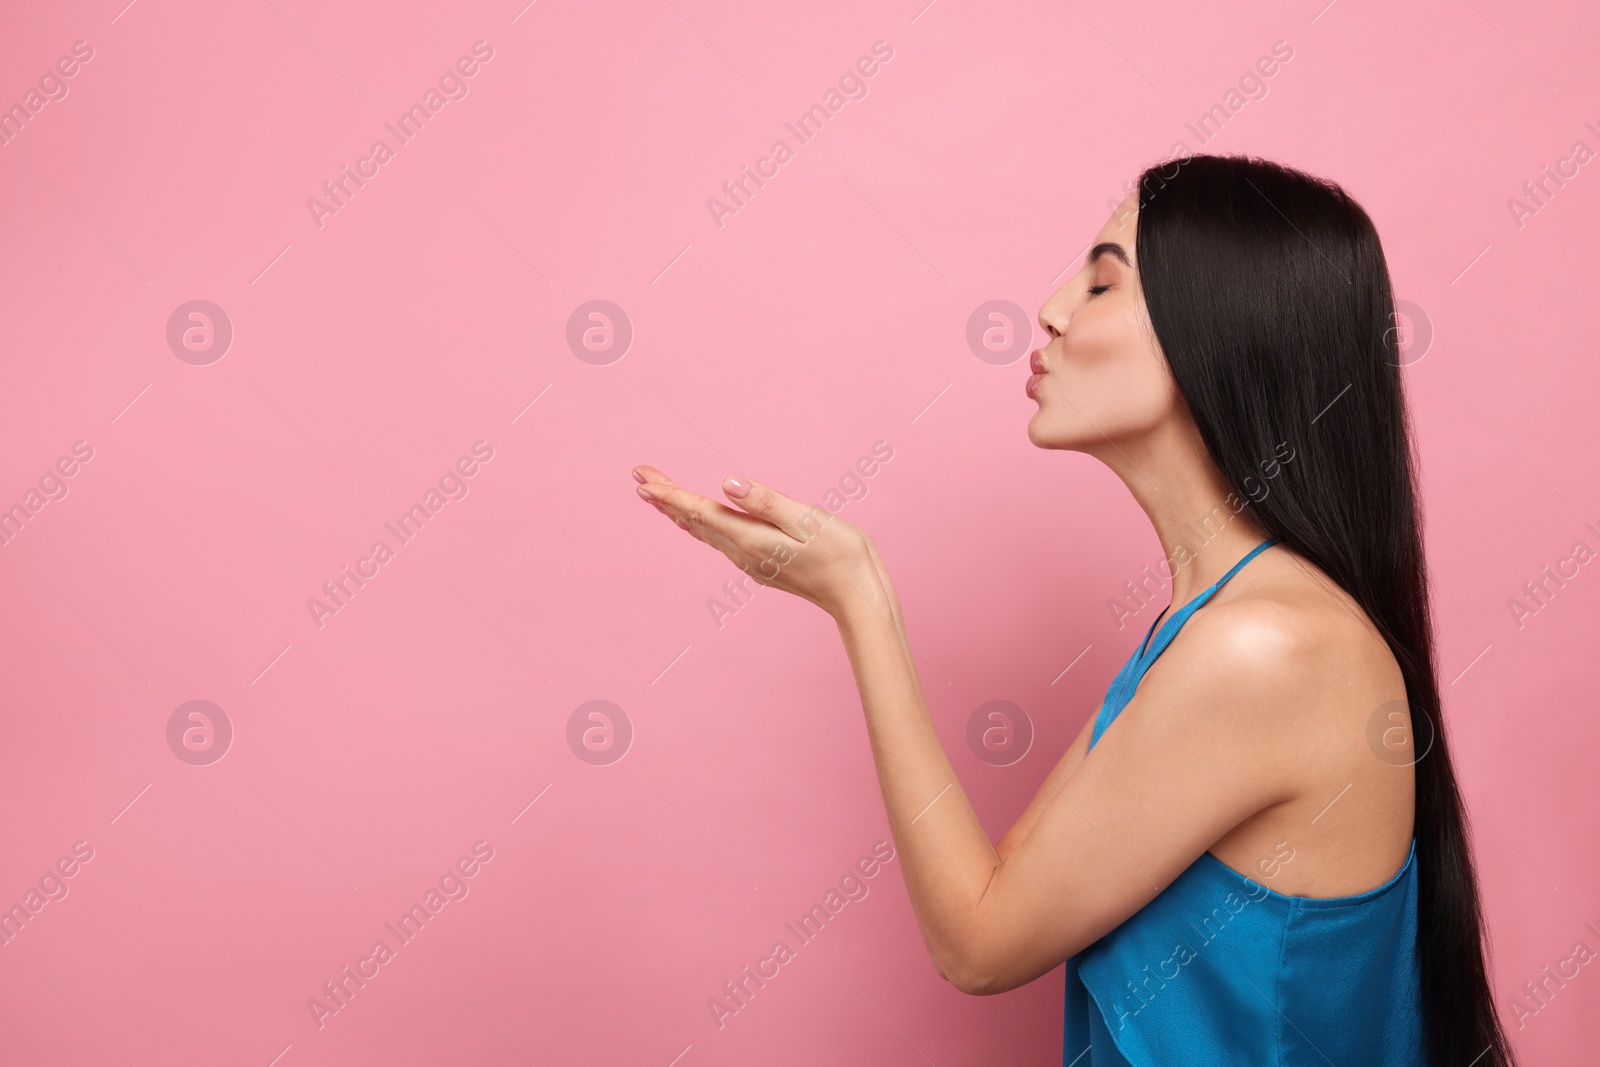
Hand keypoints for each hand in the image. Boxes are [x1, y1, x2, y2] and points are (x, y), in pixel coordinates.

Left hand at [632, 464, 891, 620]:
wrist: (859, 597)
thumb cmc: (842, 555)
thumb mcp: (807, 520)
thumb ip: (765, 502)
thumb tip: (726, 484)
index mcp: (750, 538)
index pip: (699, 512)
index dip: (668, 494)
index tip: (641, 478)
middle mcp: (744, 553)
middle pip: (695, 522)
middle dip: (665, 499)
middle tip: (639, 476)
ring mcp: (752, 561)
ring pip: (705, 532)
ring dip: (680, 512)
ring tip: (658, 495)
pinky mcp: (764, 563)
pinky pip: (721, 540)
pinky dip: (701, 524)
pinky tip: (698, 520)